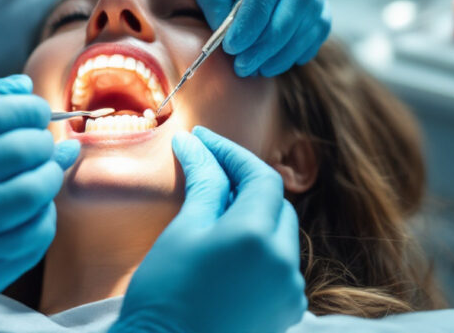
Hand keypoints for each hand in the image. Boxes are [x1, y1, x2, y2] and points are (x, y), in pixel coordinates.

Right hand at [0, 75, 75, 332]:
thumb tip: (24, 88)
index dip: (27, 107)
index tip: (35, 111)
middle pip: (22, 150)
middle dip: (43, 139)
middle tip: (42, 140)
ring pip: (35, 193)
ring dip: (49, 175)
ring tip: (43, 170)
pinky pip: (34, 236)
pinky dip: (42, 215)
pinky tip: (31, 207)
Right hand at [110, 126, 306, 332]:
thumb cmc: (164, 294)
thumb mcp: (184, 230)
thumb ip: (203, 183)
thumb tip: (195, 144)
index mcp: (257, 236)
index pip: (260, 177)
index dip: (231, 153)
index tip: (202, 140)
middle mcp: (284, 262)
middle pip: (275, 204)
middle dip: (243, 182)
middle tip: (205, 166)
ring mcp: (289, 290)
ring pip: (279, 234)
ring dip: (252, 214)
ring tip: (213, 206)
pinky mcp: (285, 312)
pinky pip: (279, 265)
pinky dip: (258, 248)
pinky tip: (226, 247)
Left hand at [154, 0, 330, 76]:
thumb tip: (224, 26)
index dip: (257, 12)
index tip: (232, 45)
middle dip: (273, 37)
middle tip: (241, 65)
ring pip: (314, 12)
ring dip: (286, 47)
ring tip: (252, 69)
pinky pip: (318, 21)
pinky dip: (300, 46)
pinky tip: (273, 63)